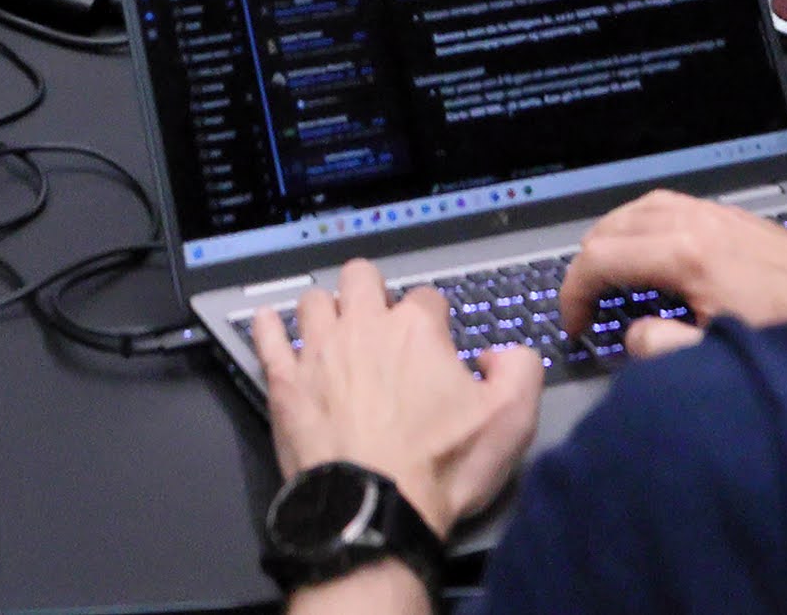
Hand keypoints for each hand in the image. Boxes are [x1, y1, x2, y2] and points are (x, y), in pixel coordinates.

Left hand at [255, 259, 539, 540]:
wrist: (375, 508)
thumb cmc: (441, 467)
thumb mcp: (511, 419)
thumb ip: (519, 369)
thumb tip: (498, 354)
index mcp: (416, 329)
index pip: (427, 298)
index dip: (433, 320)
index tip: (435, 344)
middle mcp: (362, 326)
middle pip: (361, 277)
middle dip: (371, 291)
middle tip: (379, 323)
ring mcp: (318, 352)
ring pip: (313, 301)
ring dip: (325, 310)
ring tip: (333, 330)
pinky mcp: (285, 382)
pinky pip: (267, 337)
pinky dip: (268, 327)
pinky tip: (270, 324)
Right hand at [556, 190, 786, 357]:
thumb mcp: (724, 356)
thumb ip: (665, 348)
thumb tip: (631, 335)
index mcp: (688, 254)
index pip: (600, 258)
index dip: (573, 294)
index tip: (575, 326)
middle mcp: (700, 222)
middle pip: (615, 224)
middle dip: (588, 263)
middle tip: (586, 304)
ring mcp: (721, 215)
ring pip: (644, 207)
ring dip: (616, 238)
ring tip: (610, 275)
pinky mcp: (741, 220)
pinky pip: (673, 206)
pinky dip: (647, 226)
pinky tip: (657, 258)